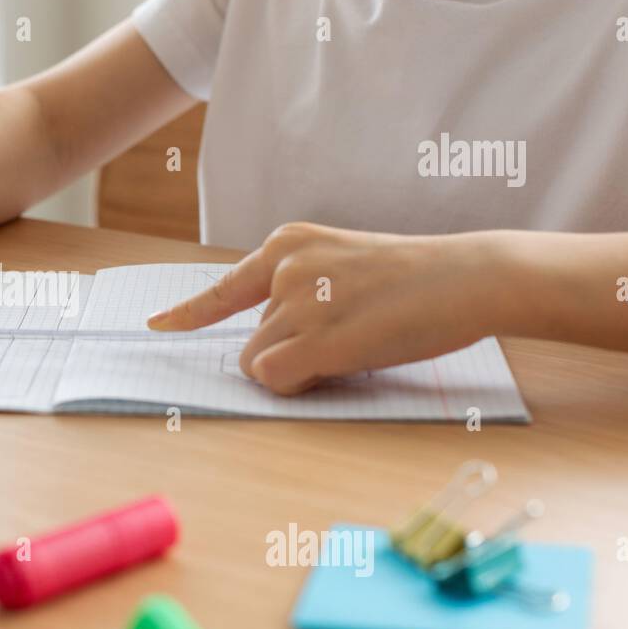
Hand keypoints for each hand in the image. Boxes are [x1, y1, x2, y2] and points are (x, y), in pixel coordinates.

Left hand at [147, 223, 509, 394]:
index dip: (188, 312)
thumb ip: (299, 293)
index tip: (158, 324)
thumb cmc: (415, 280)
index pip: (224, 288)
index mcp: (287, 244)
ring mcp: (298, 301)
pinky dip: (295, 384)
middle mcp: (283, 268)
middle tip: (344, 342)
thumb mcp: (344, 267)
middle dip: (284, 355)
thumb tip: (264, 347)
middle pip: (247, 341)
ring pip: (258, 363)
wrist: (469, 276)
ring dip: (296, 371)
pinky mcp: (316, 336)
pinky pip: (272, 377)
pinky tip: (335, 366)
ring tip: (352, 346)